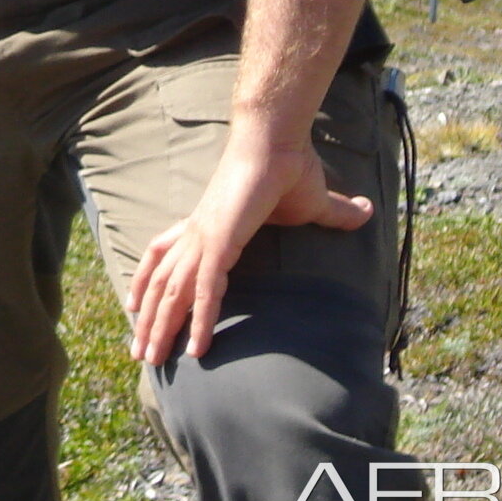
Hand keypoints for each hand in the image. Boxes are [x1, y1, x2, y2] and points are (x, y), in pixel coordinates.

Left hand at [124, 123, 371, 364]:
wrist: (279, 140)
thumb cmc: (291, 166)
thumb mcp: (312, 201)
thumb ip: (333, 214)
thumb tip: (365, 211)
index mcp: (206, 223)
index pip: (163, 255)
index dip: (147, 281)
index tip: (136, 308)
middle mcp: (197, 233)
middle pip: (160, 282)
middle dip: (148, 319)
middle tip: (139, 354)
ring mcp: (204, 237)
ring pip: (173, 292)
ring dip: (161, 328)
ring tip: (151, 359)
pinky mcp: (220, 241)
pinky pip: (206, 290)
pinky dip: (200, 321)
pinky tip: (196, 350)